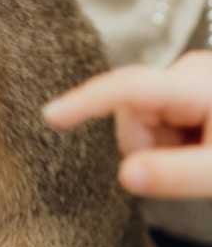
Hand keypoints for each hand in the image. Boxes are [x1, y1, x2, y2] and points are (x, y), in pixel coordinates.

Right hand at [43, 50, 211, 197]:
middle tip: (191, 169)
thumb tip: (123, 176)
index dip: (85, 101)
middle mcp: (184, 70)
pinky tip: (197, 146)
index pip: (127, 87)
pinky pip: (156, 118)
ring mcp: (186, 78)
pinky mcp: (187, 89)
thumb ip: (175, 174)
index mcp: (192, 81)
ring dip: (159, 147)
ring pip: (141, 118)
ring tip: (199, 158)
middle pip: (132, 110)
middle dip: (147, 146)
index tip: (50, 117)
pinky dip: (168, 142)